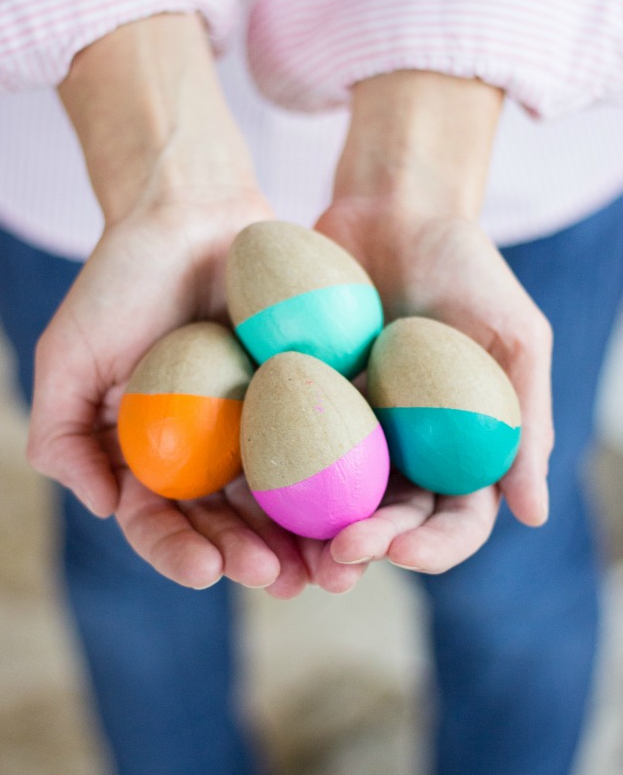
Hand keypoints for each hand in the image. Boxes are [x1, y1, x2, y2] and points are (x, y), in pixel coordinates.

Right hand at [26, 14, 314, 595]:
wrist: (188, 209)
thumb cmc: (121, 280)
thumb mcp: (68, 357)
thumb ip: (63, 436)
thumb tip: (106, 506)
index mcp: (152, 454)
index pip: (161, 519)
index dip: (179, 550)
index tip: (205, 568)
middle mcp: (207, 449)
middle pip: (229, 521)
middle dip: (251, 559)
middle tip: (279, 579)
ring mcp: (260, 423)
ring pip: (283, 497)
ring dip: (305, 540)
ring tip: (329, 570)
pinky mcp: (306, 393)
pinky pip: (326, 442)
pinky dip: (341, 480)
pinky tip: (364, 509)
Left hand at [310, 70, 552, 574]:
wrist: (395, 210)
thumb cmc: (467, 267)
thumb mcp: (514, 335)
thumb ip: (526, 419)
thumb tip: (533, 515)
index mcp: (462, 450)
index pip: (455, 521)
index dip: (433, 547)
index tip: (401, 549)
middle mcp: (405, 450)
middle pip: (386, 523)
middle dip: (362, 552)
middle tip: (331, 565)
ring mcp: (349, 428)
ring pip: (328, 499)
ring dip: (306, 536)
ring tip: (280, 557)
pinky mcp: (299, 400)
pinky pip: (279, 446)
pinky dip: (264, 477)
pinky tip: (240, 500)